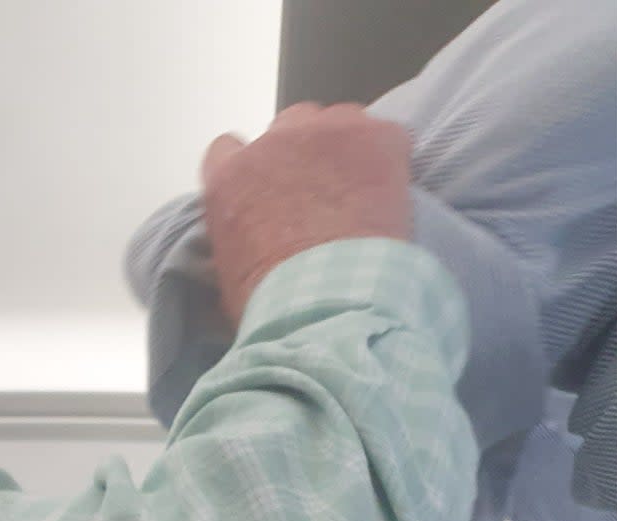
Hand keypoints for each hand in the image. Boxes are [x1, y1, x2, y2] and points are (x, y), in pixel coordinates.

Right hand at [200, 103, 411, 323]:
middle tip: (319, 193)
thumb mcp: (229, 276)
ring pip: (336, 121)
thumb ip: (233, 243)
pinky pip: (385, 133)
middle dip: (301, 153)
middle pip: (287, 126)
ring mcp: (325, 135)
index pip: (227, 149)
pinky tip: (389, 191)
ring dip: (344, 148)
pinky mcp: (374, 138)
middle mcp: (272, 144)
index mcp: (229, 178)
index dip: (251, 168)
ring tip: (359, 190)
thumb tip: (240, 255)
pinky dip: (388, 157)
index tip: (266, 188)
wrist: (328, 302)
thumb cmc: (275, 300)